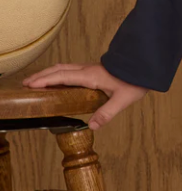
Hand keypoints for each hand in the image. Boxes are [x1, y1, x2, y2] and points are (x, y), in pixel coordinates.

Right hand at [22, 63, 147, 130]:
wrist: (146, 63)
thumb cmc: (135, 80)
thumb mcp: (123, 99)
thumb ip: (107, 112)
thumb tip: (90, 126)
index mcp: (91, 76)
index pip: (63, 77)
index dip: (45, 80)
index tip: (30, 85)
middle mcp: (88, 70)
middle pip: (60, 69)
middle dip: (42, 75)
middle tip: (26, 83)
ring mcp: (91, 68)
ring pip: (66, 67)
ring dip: (50, 72)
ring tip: (38, 80)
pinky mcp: (95, 69)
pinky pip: (72, 69)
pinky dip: (60, 73)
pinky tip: (59, 79)